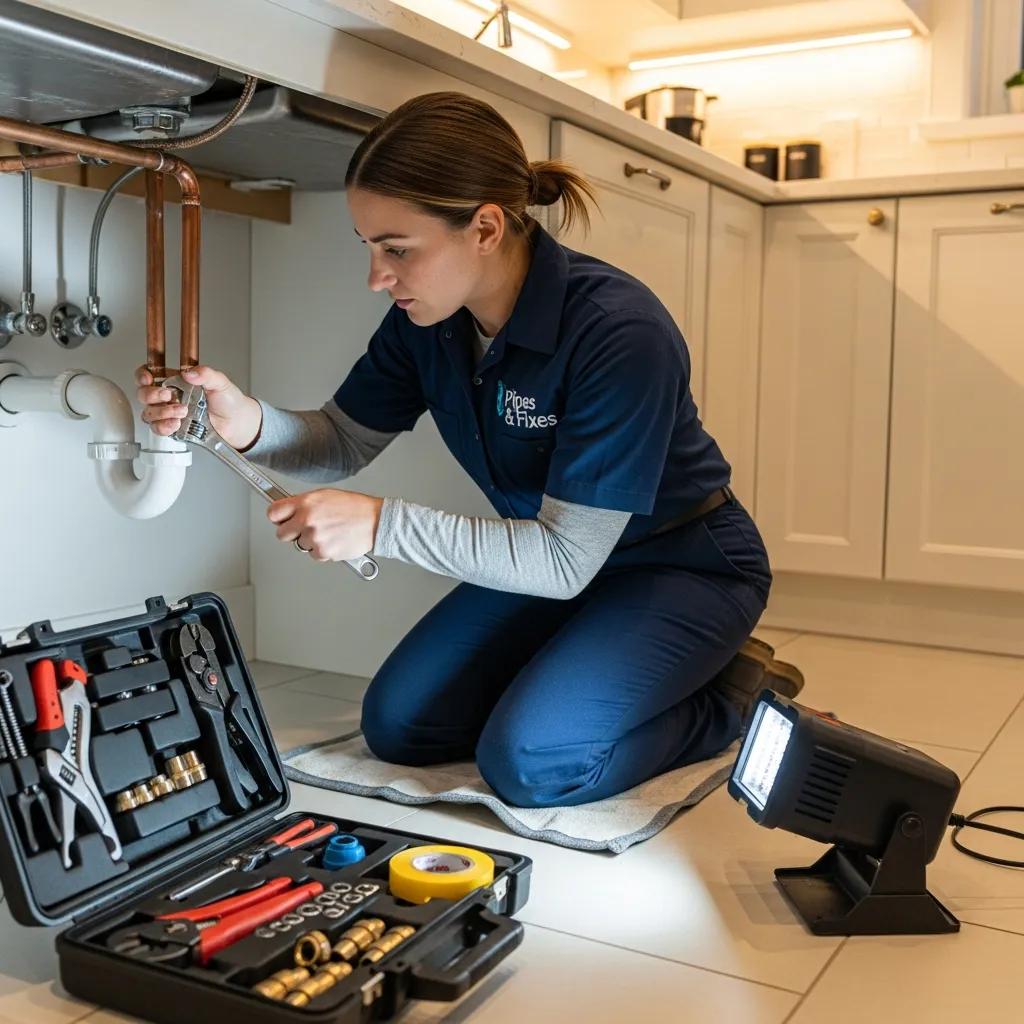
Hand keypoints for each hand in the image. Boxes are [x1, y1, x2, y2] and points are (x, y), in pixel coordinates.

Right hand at [134, 364, 262, 448]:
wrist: (238, 423)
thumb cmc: (229, 401)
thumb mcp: (220, 382)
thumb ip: (206, 374)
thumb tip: (191, 372)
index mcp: (176, 381)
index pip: (149, 374)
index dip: (142, 375)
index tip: (148, 378)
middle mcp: (170, 397)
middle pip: (144, 394)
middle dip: (151, 395)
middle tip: (168, 396)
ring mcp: (170, 414)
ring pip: (149, 413)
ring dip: (161, 412)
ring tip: (181, 412)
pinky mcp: (174, 429)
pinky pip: (159, 429)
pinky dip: (164, 426)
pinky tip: (176, 424)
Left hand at [268, 488, 383, 561]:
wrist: (375, 521)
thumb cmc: (354, 508)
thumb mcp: (325, 496)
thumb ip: (304, 504)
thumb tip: (289, 511)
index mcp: (306, 503)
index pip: (273, 512)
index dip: (277, 517)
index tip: (280, 520)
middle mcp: (307, 519)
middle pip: (281, 534)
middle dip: (292, 533)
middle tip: (306, 529)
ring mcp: (314, 537)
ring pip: (299, 545)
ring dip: (310, 542)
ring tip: (328, 532)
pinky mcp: (322, 552)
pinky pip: (314, 555)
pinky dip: (322, 551)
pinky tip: (334, 540)